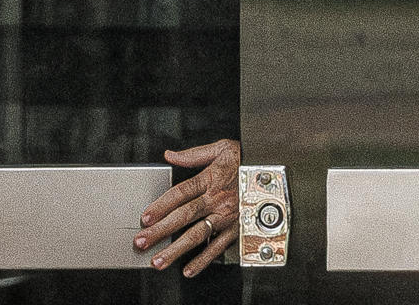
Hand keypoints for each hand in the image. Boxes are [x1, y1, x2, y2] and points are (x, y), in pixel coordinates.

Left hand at [134, 138, 239, 275]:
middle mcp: (217, 199)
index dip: (161, 205)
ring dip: (177, 249)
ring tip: (159, 260)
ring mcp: (227, 216)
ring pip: (198, 235)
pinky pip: (218, 247)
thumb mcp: (220, 148)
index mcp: (211, 179)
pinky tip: (188, 269)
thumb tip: (170, 154)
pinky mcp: (236, 229)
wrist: (275, 171)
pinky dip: (203, 260)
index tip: (146, 217)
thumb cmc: (246, 159)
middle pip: (184, 216)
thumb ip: (193, 154)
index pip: (181, 193)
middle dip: (161, 230)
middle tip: (142, 241)